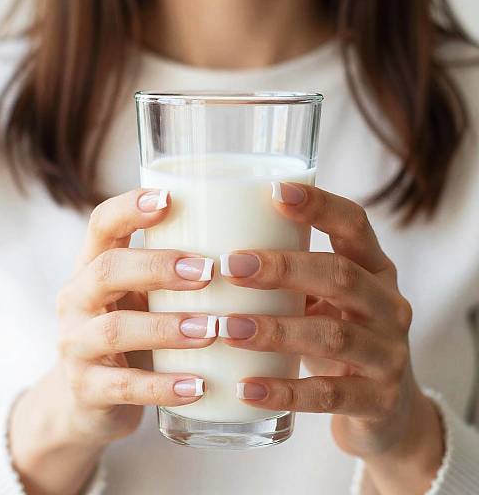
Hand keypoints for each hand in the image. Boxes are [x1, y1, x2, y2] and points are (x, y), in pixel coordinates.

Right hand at [10, 189, 215, 494]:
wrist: (91, 398)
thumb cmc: (134, 332)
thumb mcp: (143, 296)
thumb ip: (174, 273)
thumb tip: (248, 249)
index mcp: (93, 266)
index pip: (102, 224)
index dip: (130, 208)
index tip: (170, 199)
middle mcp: (77, 299)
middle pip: (107, 270)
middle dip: (158, 267)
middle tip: (208, 271)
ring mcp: (76, 345)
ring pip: (115, 329)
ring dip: (168, 328)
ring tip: (213, 330)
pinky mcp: (85, 390)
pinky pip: (124, 387)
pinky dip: (164, 386)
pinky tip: (200, 386)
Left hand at [219, 183, 443, 493]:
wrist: (386, 408)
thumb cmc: (338, 336)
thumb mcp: (326, 301)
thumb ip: (291, 276)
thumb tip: (212, 248)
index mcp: (374, 269)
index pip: (355, 225)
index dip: (320, 206)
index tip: (275, 191)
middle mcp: (389, 305)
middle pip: (341, 276)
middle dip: (284, 268)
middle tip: (231, 266)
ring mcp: (388, 354)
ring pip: (333, 335)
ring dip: (276, 330)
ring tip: (228, 327)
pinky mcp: (378, 401)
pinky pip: (327, 396)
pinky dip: (284, 391)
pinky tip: (246, 388)